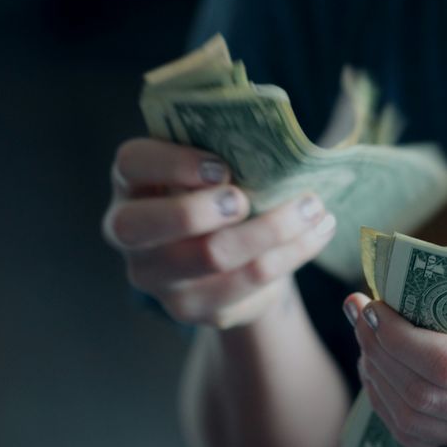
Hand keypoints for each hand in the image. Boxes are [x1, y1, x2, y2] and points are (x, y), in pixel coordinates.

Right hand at [102, 138, 336, 327]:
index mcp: (132, 182)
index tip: (223, 166)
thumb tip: (279, 139)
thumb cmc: (219, 193)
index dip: (173, 163)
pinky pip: (247, 283)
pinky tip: (317, 232)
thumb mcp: (213, 166)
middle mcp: (129, 233)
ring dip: (271, 229)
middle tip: (246, 199)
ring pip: (211, 257)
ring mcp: (157, 277)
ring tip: (313, 208)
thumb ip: (226, 149)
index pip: (132, 163)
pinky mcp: (193, 308)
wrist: (228, 259)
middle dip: (202, 210)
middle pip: (146, 226)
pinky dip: (291, 254)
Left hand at [345, 288, 446, 446]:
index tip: (371, 303)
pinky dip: (392, 405)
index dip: (396, 336)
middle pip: (422, 397)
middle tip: (359, 312)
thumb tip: (398, 277)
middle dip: (377, 351)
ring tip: (366, 339)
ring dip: (376, 379)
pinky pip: (422, 442)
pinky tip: (382, 371)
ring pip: (413, 425)